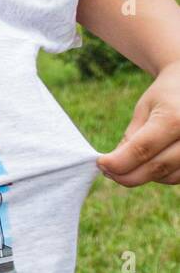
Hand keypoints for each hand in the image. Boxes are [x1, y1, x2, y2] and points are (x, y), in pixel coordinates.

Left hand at [97, 62, 179, 185]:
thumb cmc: (166, 96)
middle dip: (127, 175)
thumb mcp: (144, 109)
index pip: (141, 150)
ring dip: (143, 176)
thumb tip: (113, 166)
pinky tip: (147, 165)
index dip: (118, 163)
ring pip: (167, 177)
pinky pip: (178, 176)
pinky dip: (160, 176)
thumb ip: (131, 137)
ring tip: (127, 166)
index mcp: (174, 119)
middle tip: (108, 172)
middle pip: (156, 168)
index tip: (100, 164)